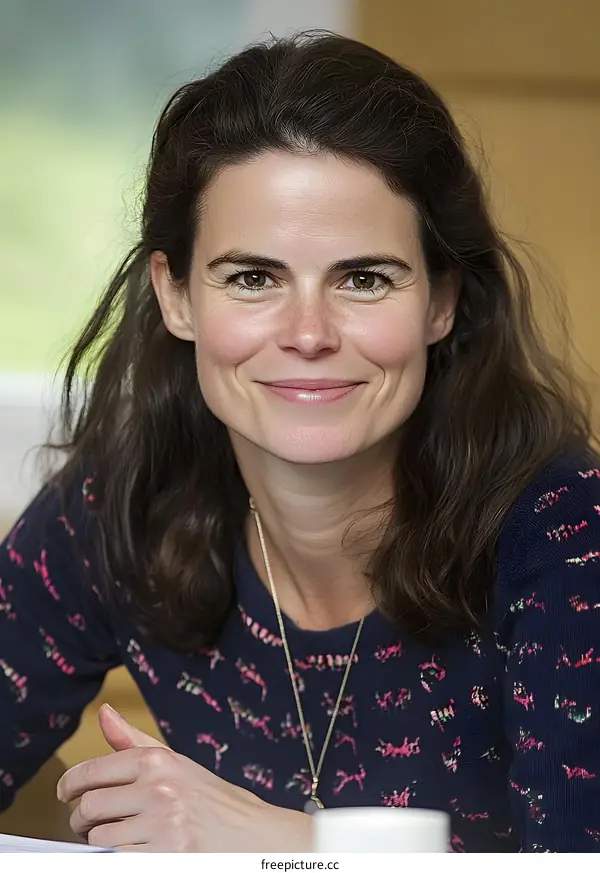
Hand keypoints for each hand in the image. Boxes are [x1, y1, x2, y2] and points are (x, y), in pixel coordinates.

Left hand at [56, 703, 311, 851]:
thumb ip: (135, 742)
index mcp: (159, 761)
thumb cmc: (212, 801)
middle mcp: (160, 789)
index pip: (92, 771)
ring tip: (124, 839)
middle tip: (92, 824)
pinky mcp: (167, 857)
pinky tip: (137, 851)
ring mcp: (163, 826)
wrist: (255, 836)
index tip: (67, 794)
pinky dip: (119, 859)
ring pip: (99, 840)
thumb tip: (104, 713)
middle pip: (89, 808)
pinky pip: (117, 860)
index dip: (70, 786)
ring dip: (104, 844)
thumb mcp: (176, 764)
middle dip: (84, 820)